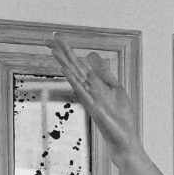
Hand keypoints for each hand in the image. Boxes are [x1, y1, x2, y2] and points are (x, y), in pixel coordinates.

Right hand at [50, 35, 141, 164]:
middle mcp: (88, 90)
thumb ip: (103, 72)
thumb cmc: (119, 115)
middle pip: (73, 68)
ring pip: (75, 78)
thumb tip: (91, 55)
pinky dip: (75, 81)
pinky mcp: (94, 108)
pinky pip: (82, 92)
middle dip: (63, 53)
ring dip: (65, 64)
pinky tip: (67, 71)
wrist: (124, 138)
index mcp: (92, 84)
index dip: (67, 50)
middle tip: (49, 38)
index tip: (55, 37)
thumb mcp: (114, 88)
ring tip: (54, 50)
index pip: (77, 63)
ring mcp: (89, 98)